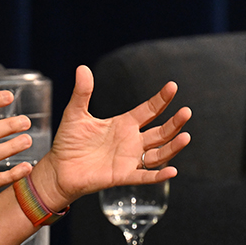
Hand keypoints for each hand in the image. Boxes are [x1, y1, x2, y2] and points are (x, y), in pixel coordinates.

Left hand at [29, 65, 190, 209]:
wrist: (59, 169)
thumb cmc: (68, 142)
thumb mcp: (75, 114)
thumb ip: (82, 93)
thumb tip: (82, 68)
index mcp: (123, 124)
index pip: (149, 110)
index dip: (161, 99)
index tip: (172, 86)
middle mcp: (131, 141)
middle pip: (160, 131)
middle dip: (174, 123)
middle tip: (186, 112)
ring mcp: (129, 159)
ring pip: (158, 153)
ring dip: (172, 146)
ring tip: (186, 137)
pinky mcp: (122, 176)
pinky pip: (144, 176)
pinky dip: (158, 175)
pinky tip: (172, 171)